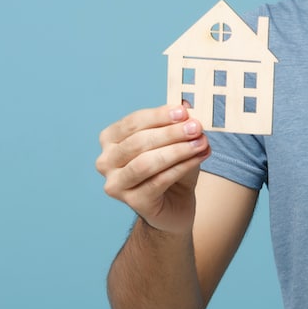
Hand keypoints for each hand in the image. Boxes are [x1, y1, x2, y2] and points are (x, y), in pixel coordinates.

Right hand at [96, 104, 210, 233]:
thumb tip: (186, 105)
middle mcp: (106, 161)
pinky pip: (159, 181)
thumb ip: (177, 122)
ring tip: (201, 142)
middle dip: (170, 133)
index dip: (159, 116)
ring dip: (177, 150)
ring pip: (146, 163)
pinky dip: (182, 166)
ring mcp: (116, 184)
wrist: (175, 203)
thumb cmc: (171, 166)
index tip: (184, 111)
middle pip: (139, 142)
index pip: (133, 122)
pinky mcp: (133, 202)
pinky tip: (199, 157)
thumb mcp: (175, 140)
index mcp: (110, 139)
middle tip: (196, 127)